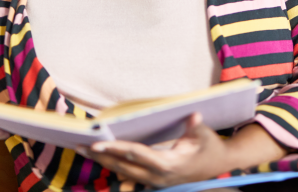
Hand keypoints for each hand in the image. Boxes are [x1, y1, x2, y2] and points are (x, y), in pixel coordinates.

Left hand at [79, 113, 230, 187]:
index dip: (117, 148)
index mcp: (168, 165)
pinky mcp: (152, 180)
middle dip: (101, 156)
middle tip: (79, 145)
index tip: (99, 143)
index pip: (136, 155)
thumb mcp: (205, 135)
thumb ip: (197, 127)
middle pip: (123, 166)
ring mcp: (154, 181)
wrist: (218, 165)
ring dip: (103, 161)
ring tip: (83, 149)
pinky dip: (112, 164)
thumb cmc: (210, 147)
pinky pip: (128, 173)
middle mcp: (157, 177)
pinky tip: (101, 156)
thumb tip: (194, 116)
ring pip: (122, 172)